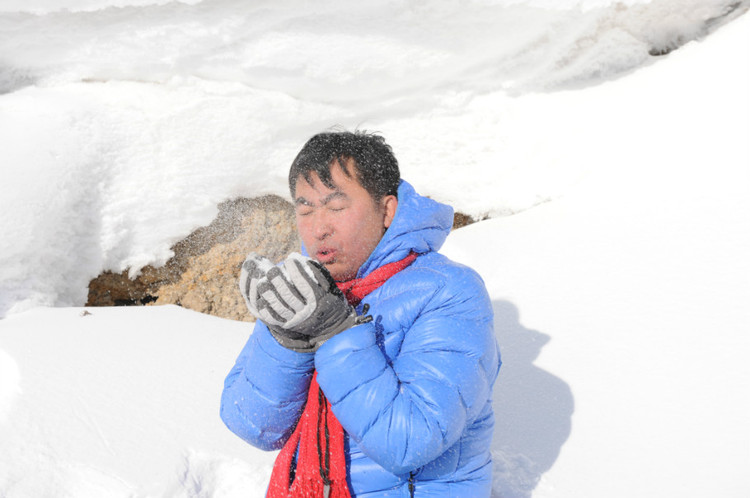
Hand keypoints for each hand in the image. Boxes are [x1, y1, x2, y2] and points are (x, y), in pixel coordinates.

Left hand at [239, 252, 369, 351]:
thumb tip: (295, 257)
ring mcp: (297, 320)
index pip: (305, 284)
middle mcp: (307, 311)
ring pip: (280, 308)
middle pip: (290, 296)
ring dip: (269, 295)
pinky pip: (275, 319)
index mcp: (318, 300)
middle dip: (279, 282)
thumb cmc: (328, 298)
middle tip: (271, 270)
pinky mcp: (288, 326)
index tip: (289, 260)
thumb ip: (314, 271)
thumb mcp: (328, 285)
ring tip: (262, 283)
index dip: (297, 271)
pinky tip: (261, 300)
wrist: (331, 326)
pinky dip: (267, 310)